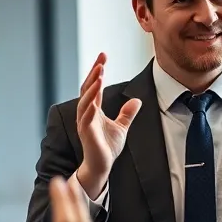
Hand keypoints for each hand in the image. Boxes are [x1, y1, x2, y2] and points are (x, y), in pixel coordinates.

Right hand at [75, 53, 141, 199]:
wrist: (101, 165)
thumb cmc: (107, 147)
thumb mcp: (121, 127)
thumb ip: (127, 114)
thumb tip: (136, 101)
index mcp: (93, 109)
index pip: (94, 86)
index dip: (98, 71)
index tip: (103, 56)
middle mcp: (86, 113)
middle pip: (88, 89)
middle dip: (94, 74)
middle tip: (101, 60)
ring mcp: (84, 122)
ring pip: (85, 100)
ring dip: (92, 87)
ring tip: (99, 74)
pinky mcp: (86, 133)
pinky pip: (86, 118)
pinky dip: (89, 107)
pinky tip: (94, 98)